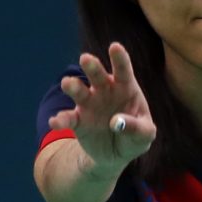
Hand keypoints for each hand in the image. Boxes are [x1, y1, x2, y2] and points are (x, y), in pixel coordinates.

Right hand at [47, 44, 154, 171]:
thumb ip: (137, 128)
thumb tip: (117, 123)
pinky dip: (61, 120)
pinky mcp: (77, 120)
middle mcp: (104, 90)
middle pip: (97, 75)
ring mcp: (89, 103)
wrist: (116, 154)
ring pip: (79, 91)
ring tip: (67, 83)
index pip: (123, 70)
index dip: (119, 59)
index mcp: (125, 88)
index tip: (115, 47)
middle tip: (85, 59)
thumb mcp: (145, 135)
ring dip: (73, 86)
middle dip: (91, 66)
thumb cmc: (135, 136)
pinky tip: (56, 122)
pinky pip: (67, 118)